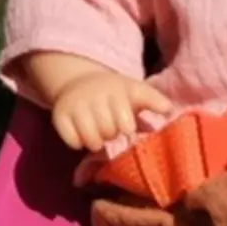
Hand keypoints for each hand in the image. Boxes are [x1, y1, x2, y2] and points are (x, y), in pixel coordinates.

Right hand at [50, 70, 171, 152]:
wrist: (81, 83)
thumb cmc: (116, 94)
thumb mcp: (136, 91)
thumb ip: (154, 100)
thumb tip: (168, 109)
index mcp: (116, 90)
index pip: (125, 124)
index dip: (126, 127)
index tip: (125, 123)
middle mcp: (94, 96)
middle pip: (108, 133)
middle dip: (111, 133)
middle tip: (109, 126)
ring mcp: (75, 105)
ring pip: (91, 141)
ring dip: (96, 141)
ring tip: (98, 132)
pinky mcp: (58, 115)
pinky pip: (72, 141)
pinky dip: (77, 142)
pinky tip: (81, 133)